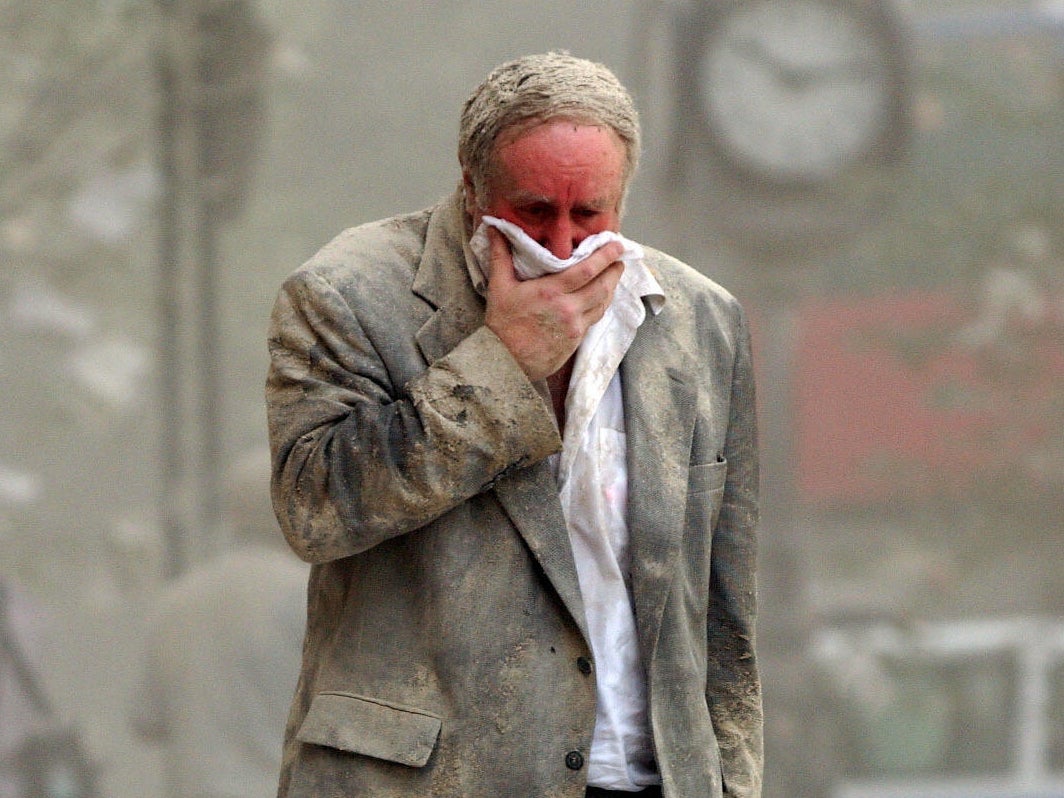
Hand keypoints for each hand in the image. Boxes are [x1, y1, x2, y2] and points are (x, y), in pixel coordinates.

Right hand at [484, 227, 624, 380]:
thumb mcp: (499, 287)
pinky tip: (601, 297)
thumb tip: (494, 227)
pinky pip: (595, 318)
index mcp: (550, 292)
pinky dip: (601, 304)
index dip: (605, 256)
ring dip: (612, 287)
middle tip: (620, 257)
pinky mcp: (576, 340)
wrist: (505, 362)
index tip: (616, 244)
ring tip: (614, 274)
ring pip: (603, 303)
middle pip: (602, 286)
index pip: (587, 270)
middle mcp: (568, 309)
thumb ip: (501, 256)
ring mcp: (575, 326)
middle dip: (615, 270)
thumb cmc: (501, 325)